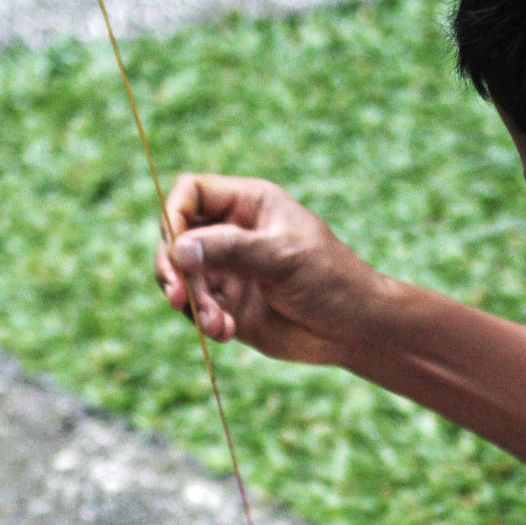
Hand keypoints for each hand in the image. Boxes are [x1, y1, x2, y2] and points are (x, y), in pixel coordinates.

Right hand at [154, 174, 386, 364]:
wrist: (353, 328)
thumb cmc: (331, 279)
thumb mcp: (283, 256)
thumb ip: (231, 249)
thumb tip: (178, 248)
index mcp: (247, 204)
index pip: (191, 193)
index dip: (173, 214)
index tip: (176, 246)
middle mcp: (230, 233)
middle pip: (175, 237)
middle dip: (172, 267)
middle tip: (179, 296)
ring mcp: (227, 270)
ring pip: (181, 277)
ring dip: (191, 302)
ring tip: (217, 324)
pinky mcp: (227, 305)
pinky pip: (196, 309)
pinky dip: (204, 322)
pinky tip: (226, 332)